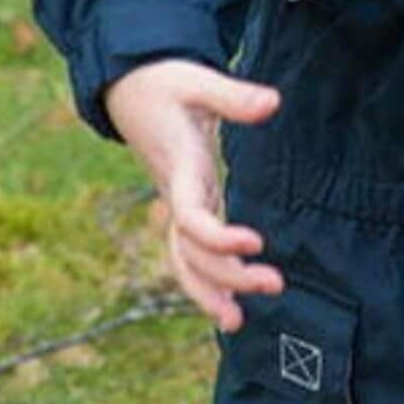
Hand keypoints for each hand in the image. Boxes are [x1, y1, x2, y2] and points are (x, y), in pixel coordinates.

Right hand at [103, 60, 285, 330]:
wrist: (130, 87)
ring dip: (209, 291)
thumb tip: (272, 103)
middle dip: (228, 274)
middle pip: (192, 250)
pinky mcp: (185, 203)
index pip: (192, 216)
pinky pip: (188, 252)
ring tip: (236, 325)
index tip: (255, 243)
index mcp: (179, 167)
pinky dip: (205, 279)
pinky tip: (227, 304)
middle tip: (274, 285)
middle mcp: (175, 193)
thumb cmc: (165, 82)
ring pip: (184, 260)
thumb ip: (233, 96)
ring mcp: (176, 202)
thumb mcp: (196, 79)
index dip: (219, 236)